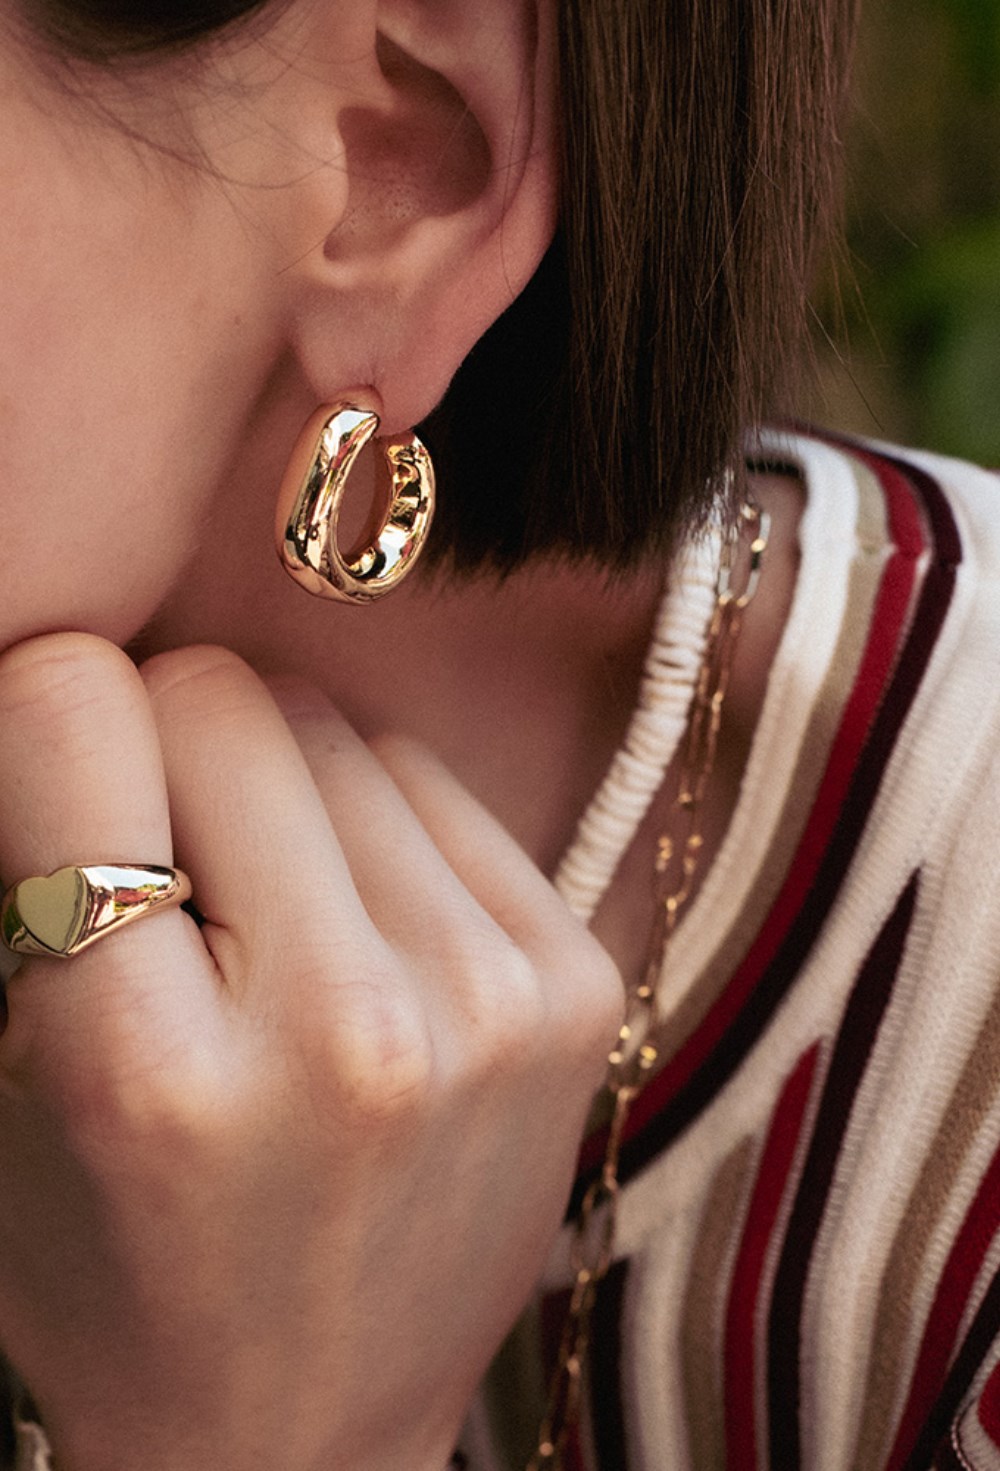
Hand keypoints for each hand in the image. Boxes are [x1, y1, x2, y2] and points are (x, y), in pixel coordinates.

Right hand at [0, 634, 621, 1470]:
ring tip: (265, 918)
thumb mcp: (12, 1088)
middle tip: (163, 858)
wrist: (307, 1436)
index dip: (50, 712)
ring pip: (338, 725)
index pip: (76, 709)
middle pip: (227, 694)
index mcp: (151, 1071)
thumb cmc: (124, 1275)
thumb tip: (82, 681)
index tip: (63, 773)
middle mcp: (347, 1028)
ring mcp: (485, 1001)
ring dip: (280, 789)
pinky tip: (359, 934)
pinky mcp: (573, 985)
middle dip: (168, 747)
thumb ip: (35, 868)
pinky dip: (374, 829)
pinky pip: (434, 785)